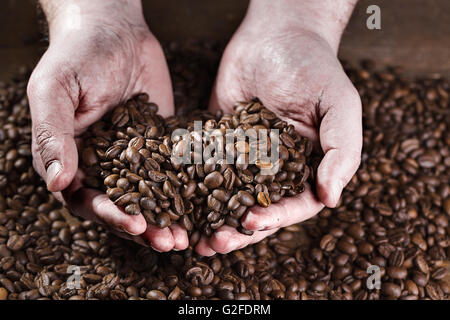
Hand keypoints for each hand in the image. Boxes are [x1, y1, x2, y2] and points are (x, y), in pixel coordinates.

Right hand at [28, 0, 187, 250]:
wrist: (115, 30)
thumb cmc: (77, 55)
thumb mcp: (55, 90)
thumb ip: (52, 134)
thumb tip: (58, 182)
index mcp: (73, 158)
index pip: (86, 197)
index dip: (108, 214)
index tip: (134, 224)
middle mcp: (103, 163)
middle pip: (122, 205)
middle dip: (145, 225)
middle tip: (169, 241)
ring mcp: (134, 156)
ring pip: (150, 195)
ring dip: (167, 217)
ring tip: (188, 235)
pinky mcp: (160, 144)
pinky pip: (173, 171)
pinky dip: (186, 190)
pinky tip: (204, 203)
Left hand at [196, 0, 361, 254]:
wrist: (275, 35)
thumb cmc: (314, 67)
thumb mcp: (339, 105)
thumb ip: (341, 150)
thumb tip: (331, 198)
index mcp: (307, 168)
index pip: (294, 205)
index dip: (275, 217)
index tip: (251, 222)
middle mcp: (275, 170)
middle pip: (258, 209)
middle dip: (237, 231)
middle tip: (215, 244)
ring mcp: (244, 159)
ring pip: (228, 199)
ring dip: (213, 220)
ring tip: (194, 238)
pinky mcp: (218, 144)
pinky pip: (205, 171)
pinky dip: (192, 190)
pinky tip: (177, 204)